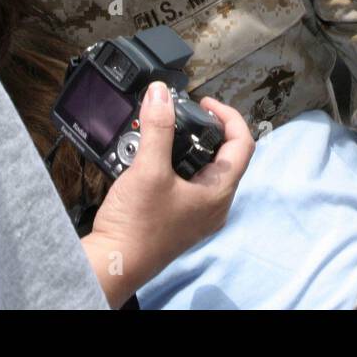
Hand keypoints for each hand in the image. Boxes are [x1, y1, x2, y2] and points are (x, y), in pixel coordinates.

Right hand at [80, 82, 253, 306]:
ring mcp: (198, 214)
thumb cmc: (136, 224)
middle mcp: (214, 205)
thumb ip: (157, 127)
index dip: (228, 116)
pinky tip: (152, 159)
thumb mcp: (148, 168)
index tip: (204, 103)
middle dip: (207, 129)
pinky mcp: (180, 218)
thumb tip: (160, 93)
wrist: (114, 263)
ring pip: (205, 169)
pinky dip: (175, 164)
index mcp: (218, 193)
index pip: (242, 144)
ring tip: (165, 133)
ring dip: (188, 147)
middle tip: (184, 114)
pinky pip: (187, 183)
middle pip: (225, 156)